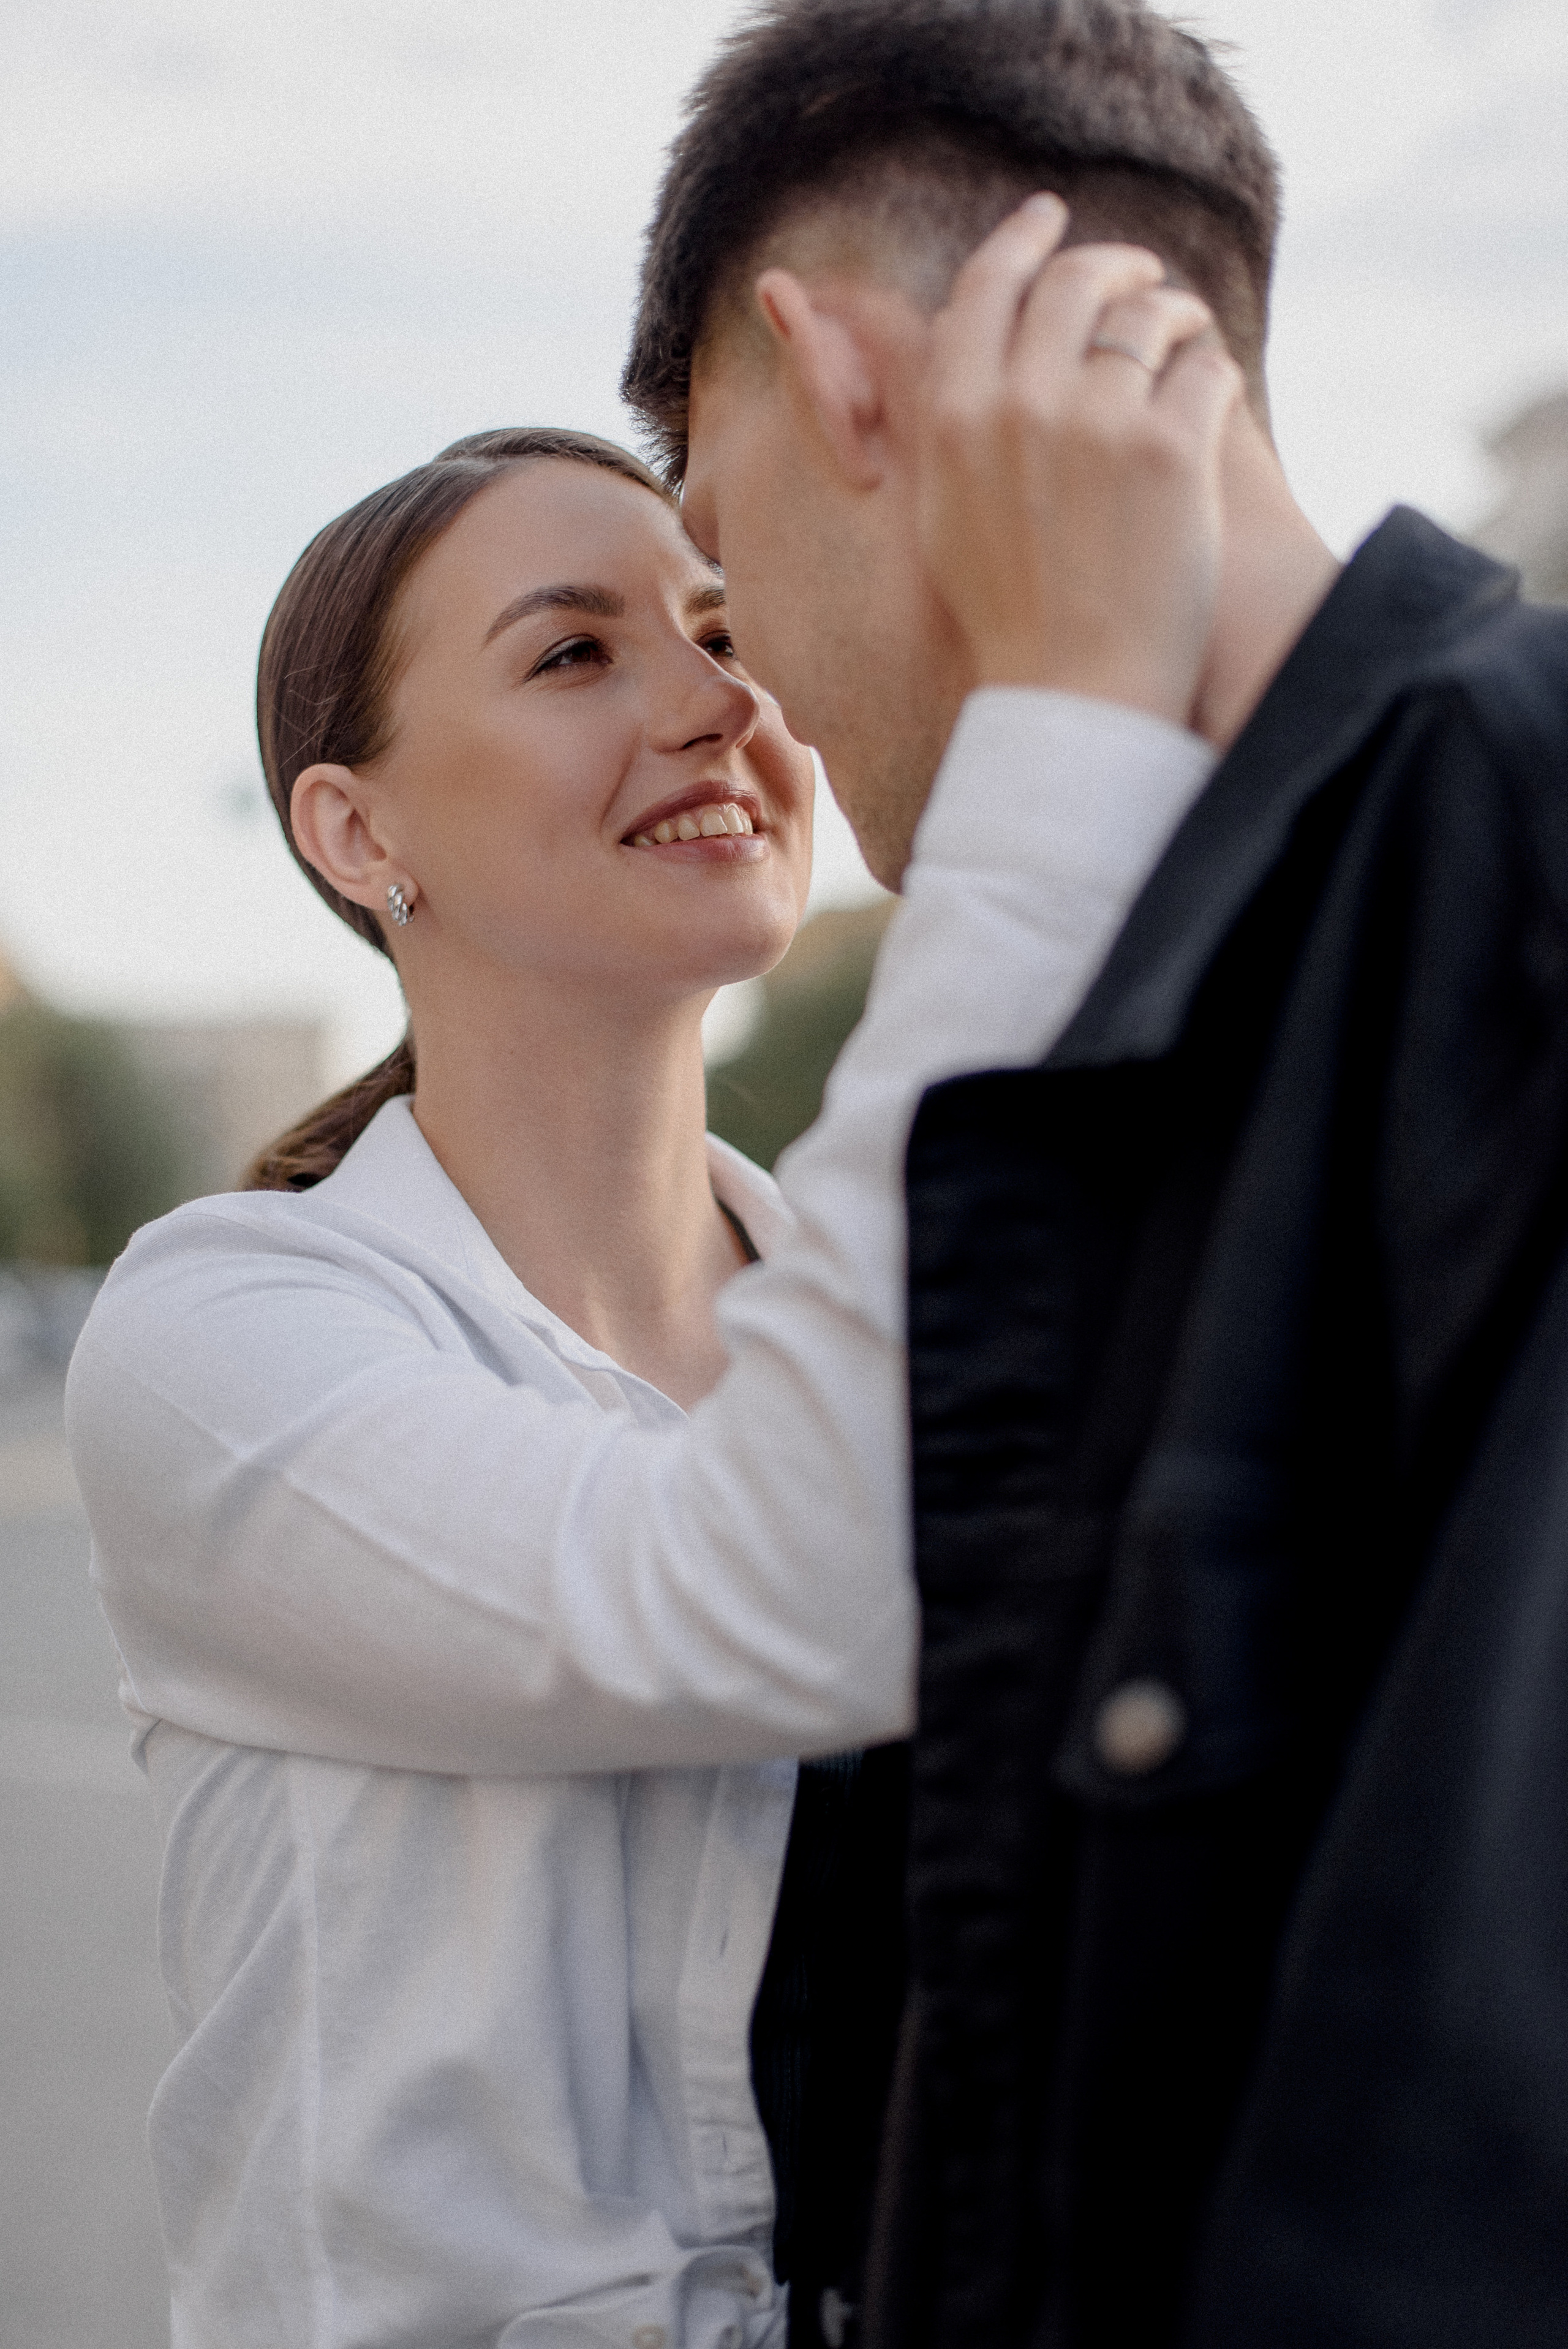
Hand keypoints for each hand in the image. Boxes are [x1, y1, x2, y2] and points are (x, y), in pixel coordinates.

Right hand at [916, 193, 1243, 727]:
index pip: (989, 285)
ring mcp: (1099, 420)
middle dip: (1112, 263)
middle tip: (1138, 272)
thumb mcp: (943, 512)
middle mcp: (1022, 401)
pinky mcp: (1172, 447)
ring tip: (1184, 332)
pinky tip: (1211, 393)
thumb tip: (959, 348)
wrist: (1074, 690)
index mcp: (955, 413)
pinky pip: (1205, 368)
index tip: (1050, 216)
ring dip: (1172, 314)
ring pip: (1147, 317)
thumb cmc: (1009, 615)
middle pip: (1073, 281)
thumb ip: (947, 422)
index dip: (1023, 239)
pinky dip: (1211, 373)